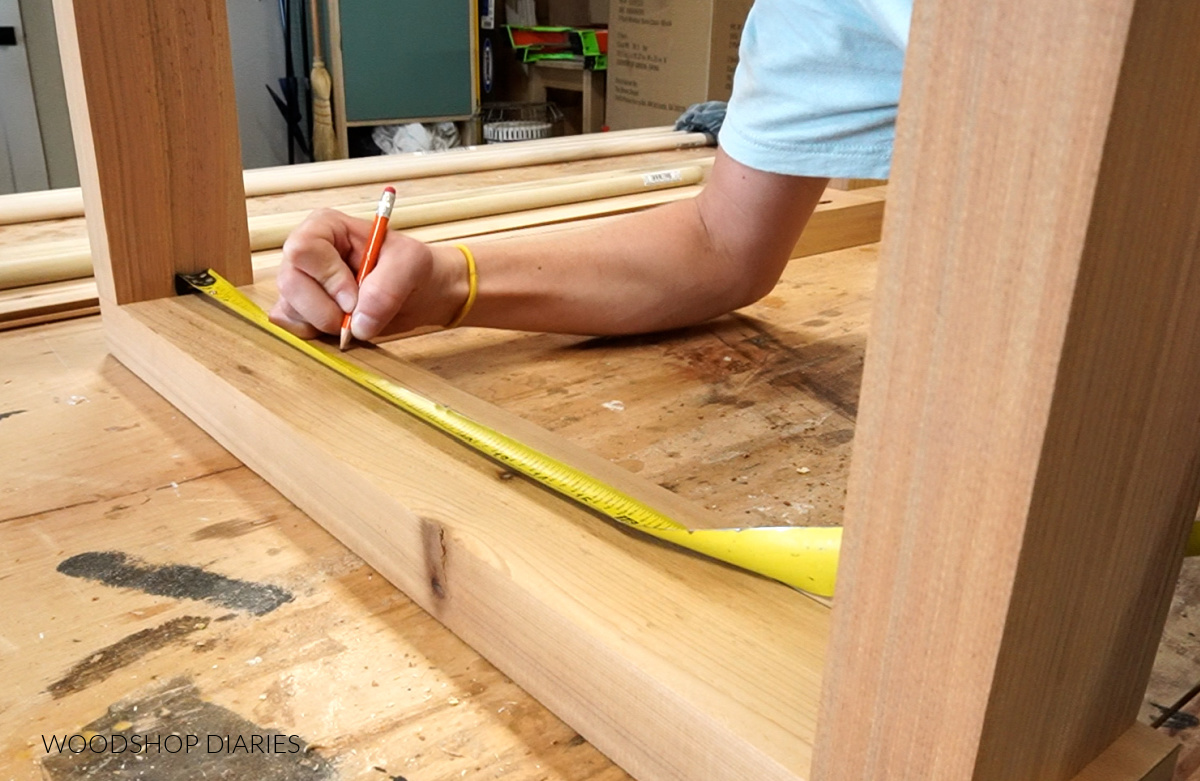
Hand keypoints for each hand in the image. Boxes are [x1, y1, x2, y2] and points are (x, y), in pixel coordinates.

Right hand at [270, 208, 445, 340]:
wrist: (417, 294)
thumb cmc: (410, 268)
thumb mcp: (411, 264)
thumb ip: (387, 288)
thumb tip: (358, 324)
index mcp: (325, 227)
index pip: (304, 250)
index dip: (329, 279)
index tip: (355, 298)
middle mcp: (305, 253)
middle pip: (290, 283)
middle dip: (326, 310)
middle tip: (357, 317)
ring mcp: (299, 283)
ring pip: (290, 310)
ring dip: (326, 324)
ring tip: (356, 318)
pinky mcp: (300, 311)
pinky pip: (293, 329)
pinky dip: (319, 336)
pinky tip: (343, 329)